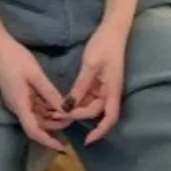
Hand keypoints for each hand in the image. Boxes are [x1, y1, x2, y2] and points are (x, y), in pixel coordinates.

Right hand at [0, 35, 68, 152]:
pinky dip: (46, 108)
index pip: (33, 130)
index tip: (62, 147)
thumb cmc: (15, 58)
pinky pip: (33, 107)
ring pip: (36, 116)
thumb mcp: (36, 75)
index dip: (47, 141)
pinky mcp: (19, 95)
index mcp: (19, 104)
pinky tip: (57, 104)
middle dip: (54, 126)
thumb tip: (65, 109)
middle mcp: (17, 106)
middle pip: (36, 124)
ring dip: (51, 117)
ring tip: (68, 114)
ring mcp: (17, 101)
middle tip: (72, 121)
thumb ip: (50, 93)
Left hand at [64, 21, 129, 144]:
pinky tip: (65, 101)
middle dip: (79, 117)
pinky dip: (78, 100)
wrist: (112, 30)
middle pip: (96, 112)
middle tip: (59, 118)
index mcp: (113, 90)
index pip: (110, 117)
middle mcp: (110, 92)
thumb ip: (81, 86)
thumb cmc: (104, 45)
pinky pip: (89, 96)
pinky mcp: (99, 82)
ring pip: (91, 105)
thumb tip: (69, 106)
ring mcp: (105, 87)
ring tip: (58, 111)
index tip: (87, 140)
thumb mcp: (90, 65)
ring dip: (77, 109)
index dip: (100, 131)